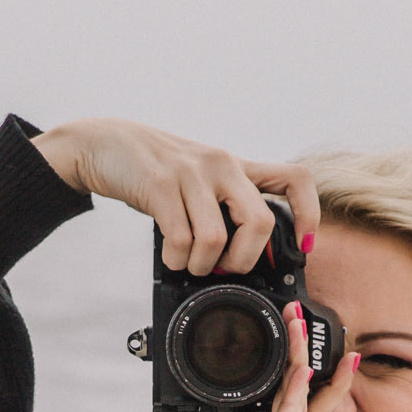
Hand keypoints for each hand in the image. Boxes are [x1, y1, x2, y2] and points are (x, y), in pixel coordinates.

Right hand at [32, 119, 319, 275]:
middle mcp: (221, 164)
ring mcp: (191, 174)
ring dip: (203, 265)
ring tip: (191, 264)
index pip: (294, 180)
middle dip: (244, 259)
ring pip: (216, 238)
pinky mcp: (160, 186)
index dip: (308, 214)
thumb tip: (244, 252)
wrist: (103, 143)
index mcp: (236, 165)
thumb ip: (224, 202)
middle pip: (259, 221)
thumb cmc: (155, 169)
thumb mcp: (199, 176)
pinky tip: (172, 256)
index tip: (303, 244)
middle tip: (226, 269)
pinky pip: (181, 239)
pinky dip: (178, 260)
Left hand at [168, 311, 361, 411]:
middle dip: (288, 352)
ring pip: (292, 396)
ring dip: (298, 357)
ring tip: (301, 320)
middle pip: (283, 390)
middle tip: (291, 312)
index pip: (262, 401)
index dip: (264, 370)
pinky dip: (297, 390)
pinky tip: (303, 363)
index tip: (261, 337)